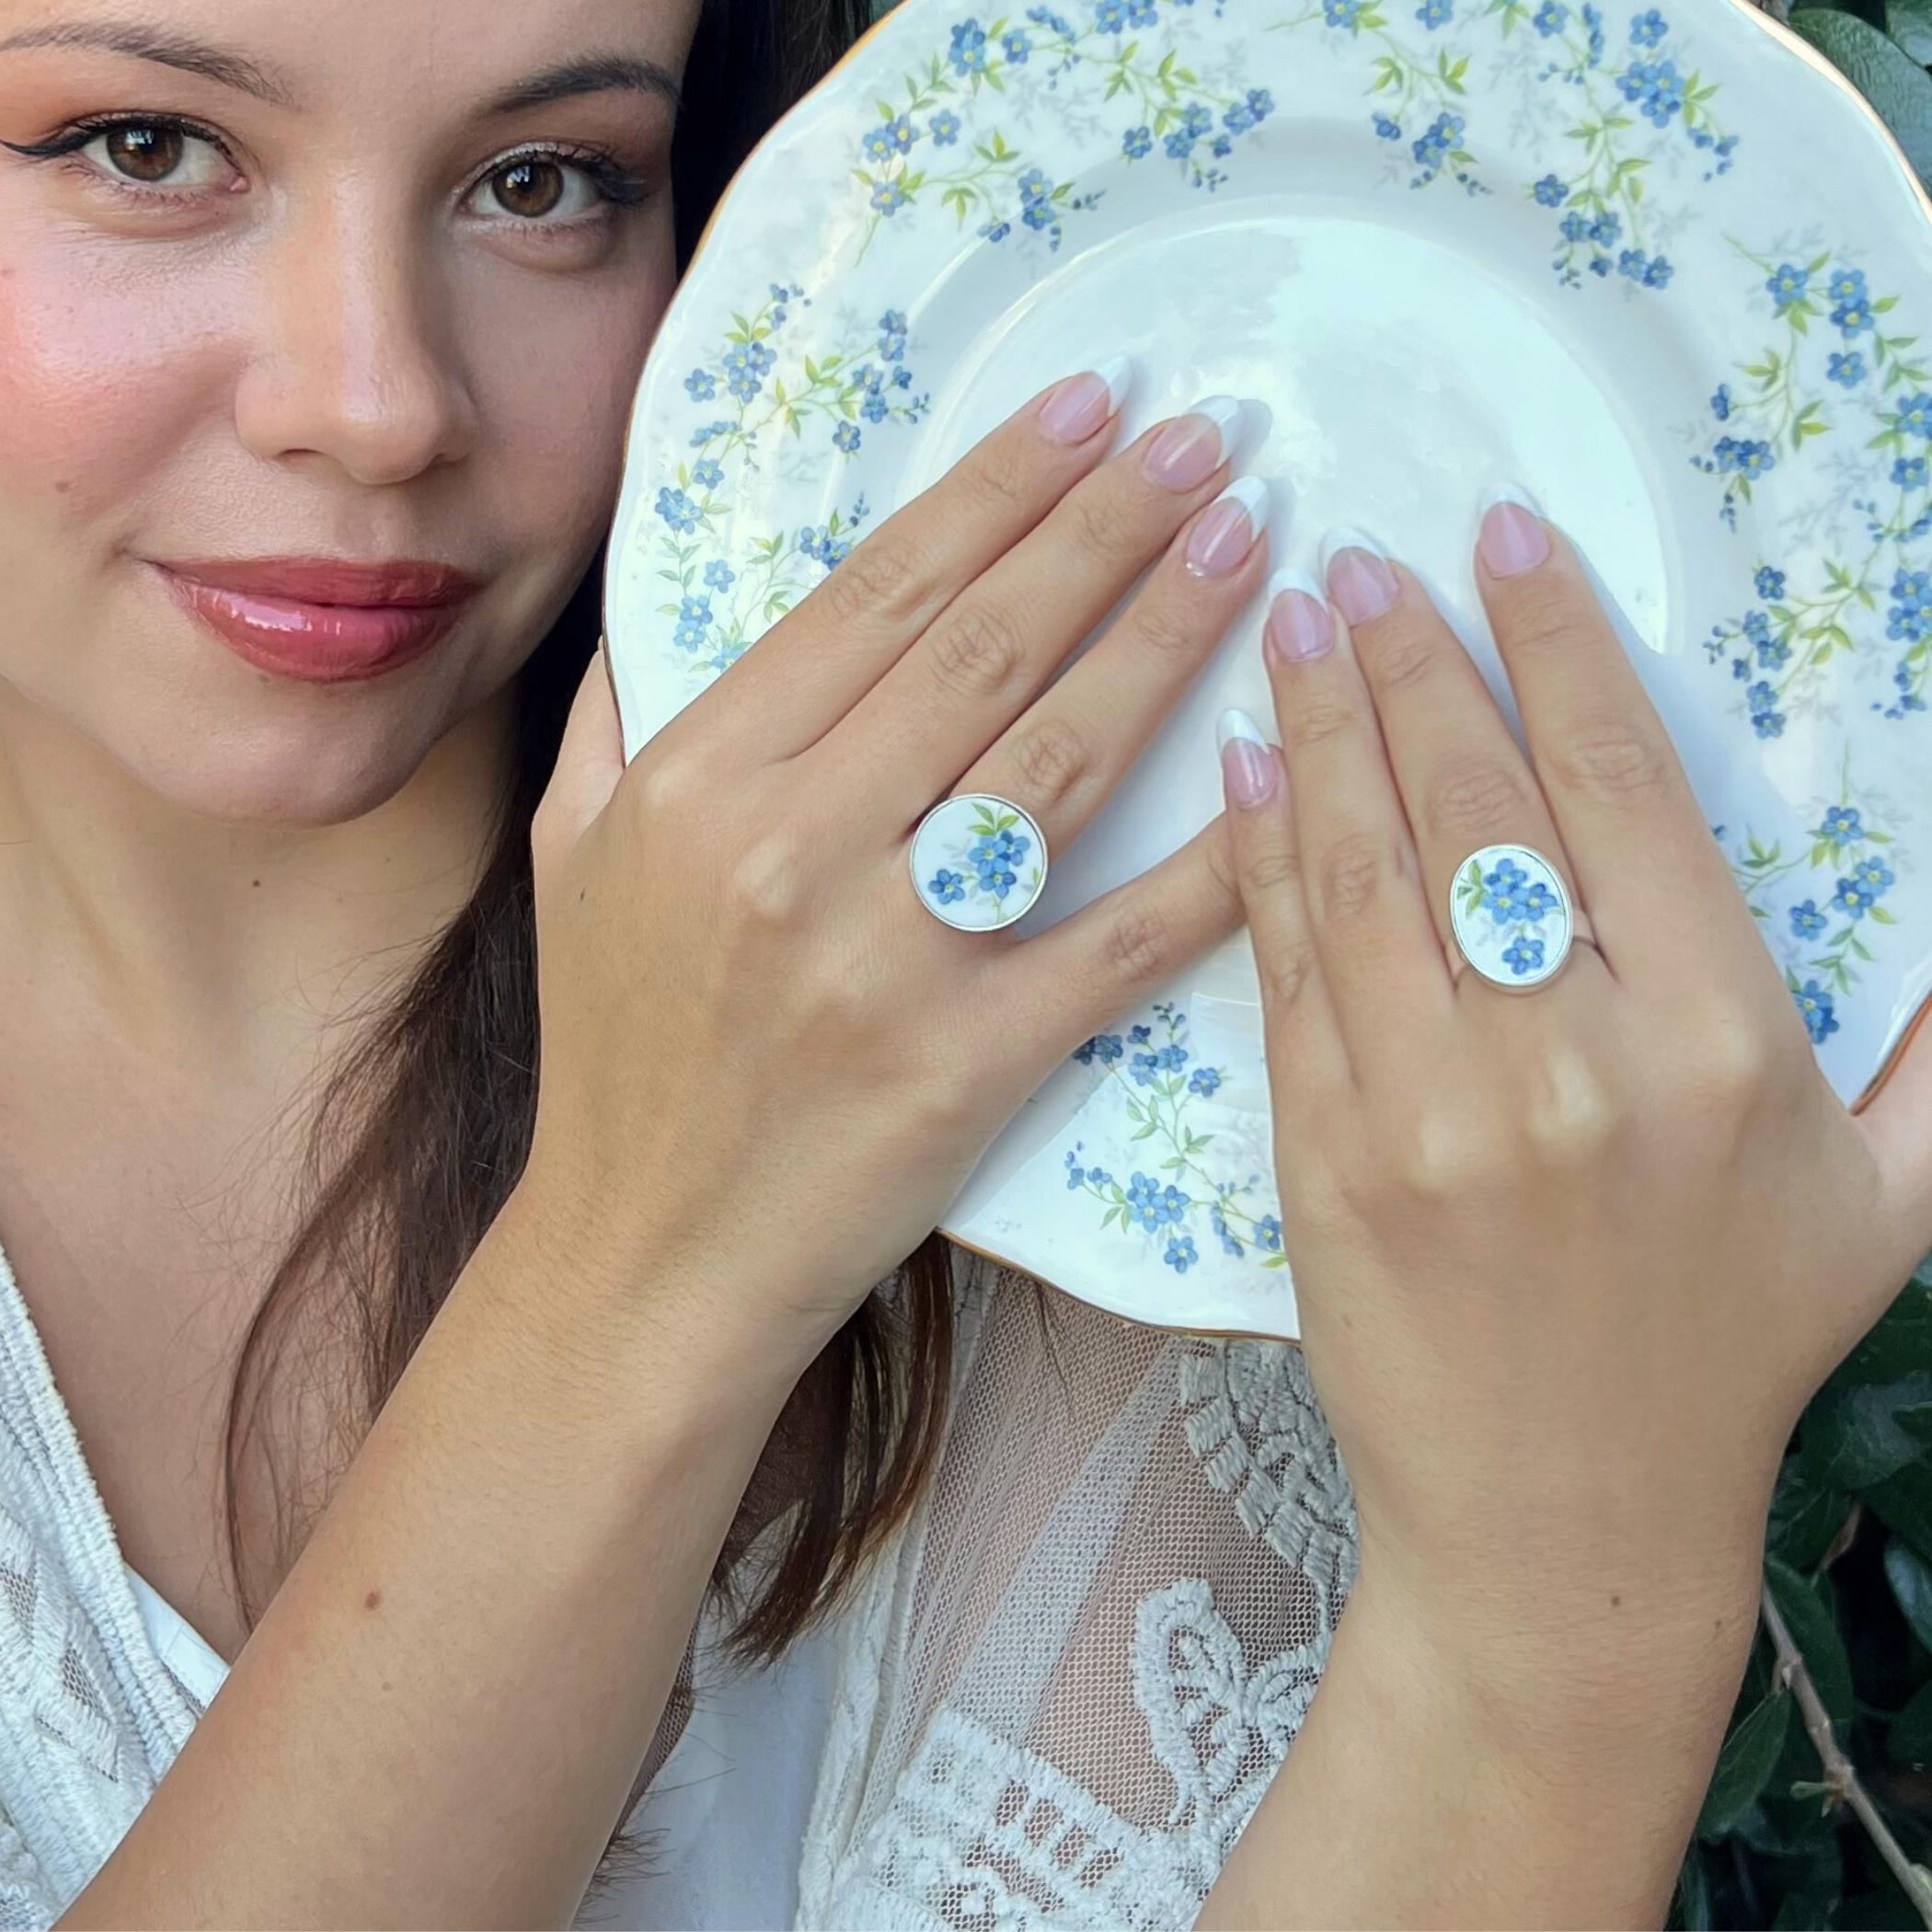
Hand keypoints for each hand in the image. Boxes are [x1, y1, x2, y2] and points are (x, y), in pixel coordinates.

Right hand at [525, 371, 1269, 1357]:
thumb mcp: (574, 867)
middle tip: (1207, 438)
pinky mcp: (969, 1061)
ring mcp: (886, 956)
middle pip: (985, 649)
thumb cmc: (618, 1062)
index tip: (1091, 409)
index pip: (879, 596)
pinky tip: (1284, 773)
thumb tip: (662, 602)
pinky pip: (1115, 941)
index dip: (998, 491)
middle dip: (1108, 526)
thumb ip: (619, 720)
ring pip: (1057, 760)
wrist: (643, 1263)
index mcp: (701, 779)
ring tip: (1247, 541)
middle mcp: (792, 845)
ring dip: (1164, 636)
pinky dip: (1209, 861)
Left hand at [1218, 503, 1931, 1681]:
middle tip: (1368, 560)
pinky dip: (1264, 855)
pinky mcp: (1320, 1155)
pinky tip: (1251, 765)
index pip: (1621, 786)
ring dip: (1324, 723)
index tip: (1504, 541)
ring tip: (1298, 623)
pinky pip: (1289, 969)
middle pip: (1475, 801)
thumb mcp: (1882, 1202)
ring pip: (1364, 865)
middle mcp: (1571, 1060)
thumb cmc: (1724, 1350)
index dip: (1557, 642)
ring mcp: (1429, 1108)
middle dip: (1417, 658)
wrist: (1561, 1519)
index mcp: (1720, 1044)